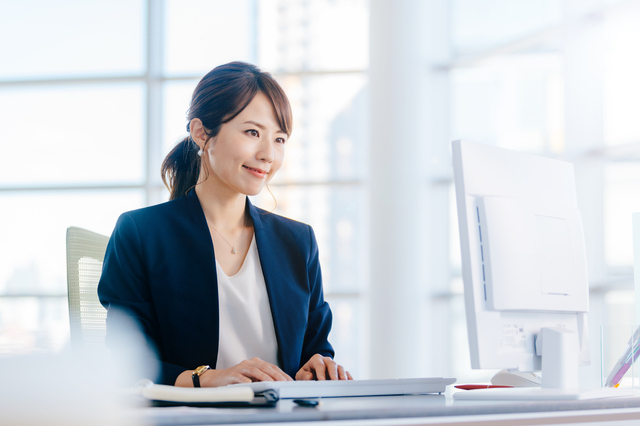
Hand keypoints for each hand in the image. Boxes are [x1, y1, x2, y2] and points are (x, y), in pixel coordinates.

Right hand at [177, 357, 292, 386]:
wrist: (216, 379)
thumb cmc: (236, 380)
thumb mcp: (252, 379)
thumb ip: (263, 380)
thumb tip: (279, 387)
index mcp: (256, 363)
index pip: (272, 367)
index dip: (282, 374)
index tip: (290, 382)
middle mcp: (250, 363)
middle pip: (266, 367)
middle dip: (276, 375)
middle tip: (284, 383)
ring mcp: (240, 368)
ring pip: (255, 371)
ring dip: (264, 377)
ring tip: (272, 384)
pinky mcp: (232, 374)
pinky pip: (241, 377)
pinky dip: (247, 381)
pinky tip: (252, 385)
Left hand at [295, 354, 352, 380]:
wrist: (311, 373)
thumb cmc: (306, 374)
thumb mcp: (301, 375)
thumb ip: (304, 376)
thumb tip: (310, 377)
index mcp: (316, 359)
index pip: (319, 365)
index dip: (321, 373)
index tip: (322, 381)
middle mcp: (327, 360)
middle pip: (332, 364)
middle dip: (333, 373)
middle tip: (334, 381)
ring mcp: (334, 365)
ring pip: (340, 367)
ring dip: (342, 375)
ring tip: (343, 382)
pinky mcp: (340, 371)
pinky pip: (346, 373)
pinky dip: (349, 377)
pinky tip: (350, 383)